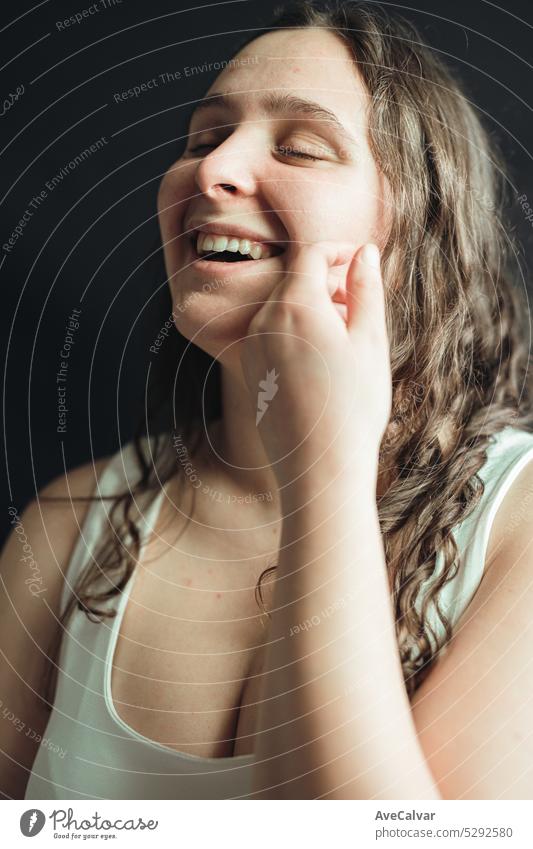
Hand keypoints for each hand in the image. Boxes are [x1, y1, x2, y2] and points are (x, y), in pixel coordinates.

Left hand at [239, 241, 391, 488]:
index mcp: (295, 305)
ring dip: (312, 304)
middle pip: (294, 277)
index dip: (339, 249)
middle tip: (360, 299)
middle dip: (327, 278)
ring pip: (282, 305)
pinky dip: (296, 328)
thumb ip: (366, 289)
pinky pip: (272, 332)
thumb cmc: (352, 408)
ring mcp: (252, 346)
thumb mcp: (370, 342)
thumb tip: (364, 252)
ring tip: (345, 332)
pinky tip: (322, 357)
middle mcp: (264, 320)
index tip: (361, 259)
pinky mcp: (250, 369)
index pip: (311, 253)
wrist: (318, 469)